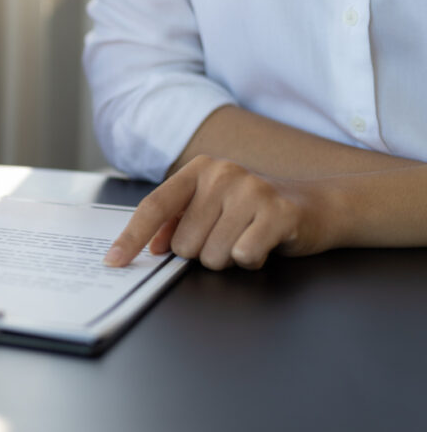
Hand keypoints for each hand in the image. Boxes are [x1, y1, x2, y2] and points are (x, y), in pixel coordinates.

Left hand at [104, 155, 335, 270]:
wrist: (319, 205)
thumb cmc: (255, 211)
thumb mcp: (212, 207)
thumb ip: (178, 221)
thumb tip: (152, 245)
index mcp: (199, 170)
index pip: (154, 207)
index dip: (131, 237)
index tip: (113, 261)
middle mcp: (222, 173)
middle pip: (184, 244)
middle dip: (202, 253)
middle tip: (227, 237)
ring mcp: (251, 190)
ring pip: (212, 255)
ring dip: (228, 259)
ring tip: (246, 238)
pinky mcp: (278, 212)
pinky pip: (242, 256)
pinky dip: (251, 260)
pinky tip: (264, 244)